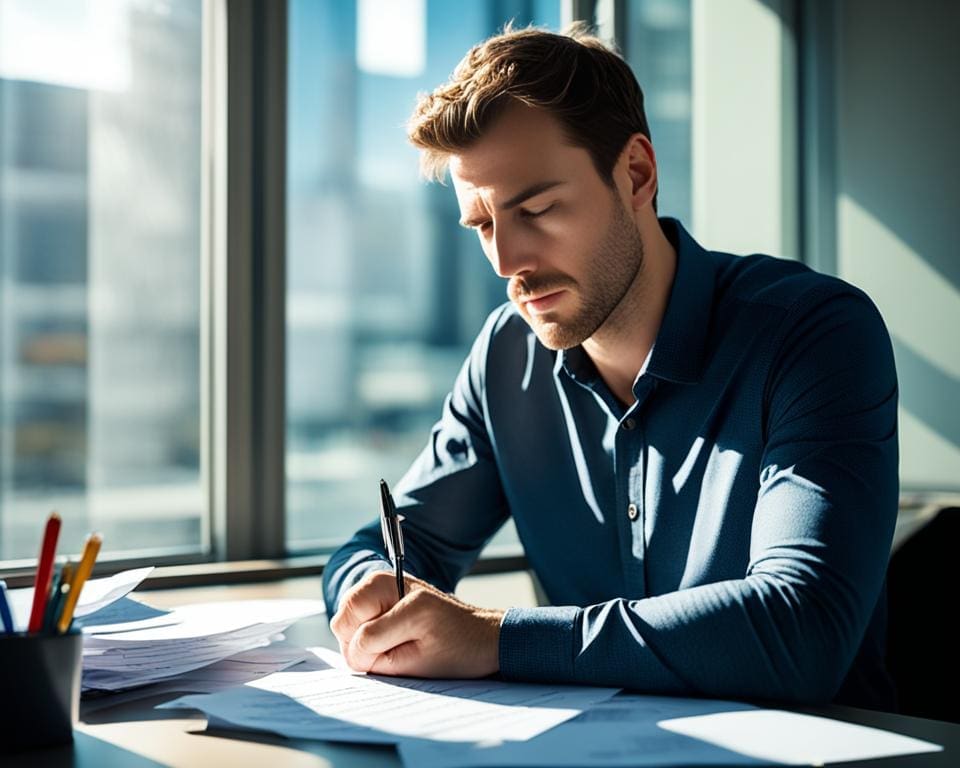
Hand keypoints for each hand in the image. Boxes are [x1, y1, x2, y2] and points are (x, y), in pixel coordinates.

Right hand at [329, 570, 503, 677]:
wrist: (482, 635)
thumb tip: (351, 651)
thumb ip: (378, 658)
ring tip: (393, 641)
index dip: (366, 657)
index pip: (359, 634)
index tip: (389, 662)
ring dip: (360, 634)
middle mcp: (392, 581)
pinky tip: (389, 633)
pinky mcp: (384, 586)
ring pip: (347, 612)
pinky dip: (364, 625)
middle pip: (344, 616)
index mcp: (408, 602)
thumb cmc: (458, 651)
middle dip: (357, 642)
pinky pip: (356, 610)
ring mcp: (386, 580)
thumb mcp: (419, 663)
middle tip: (389, 652)